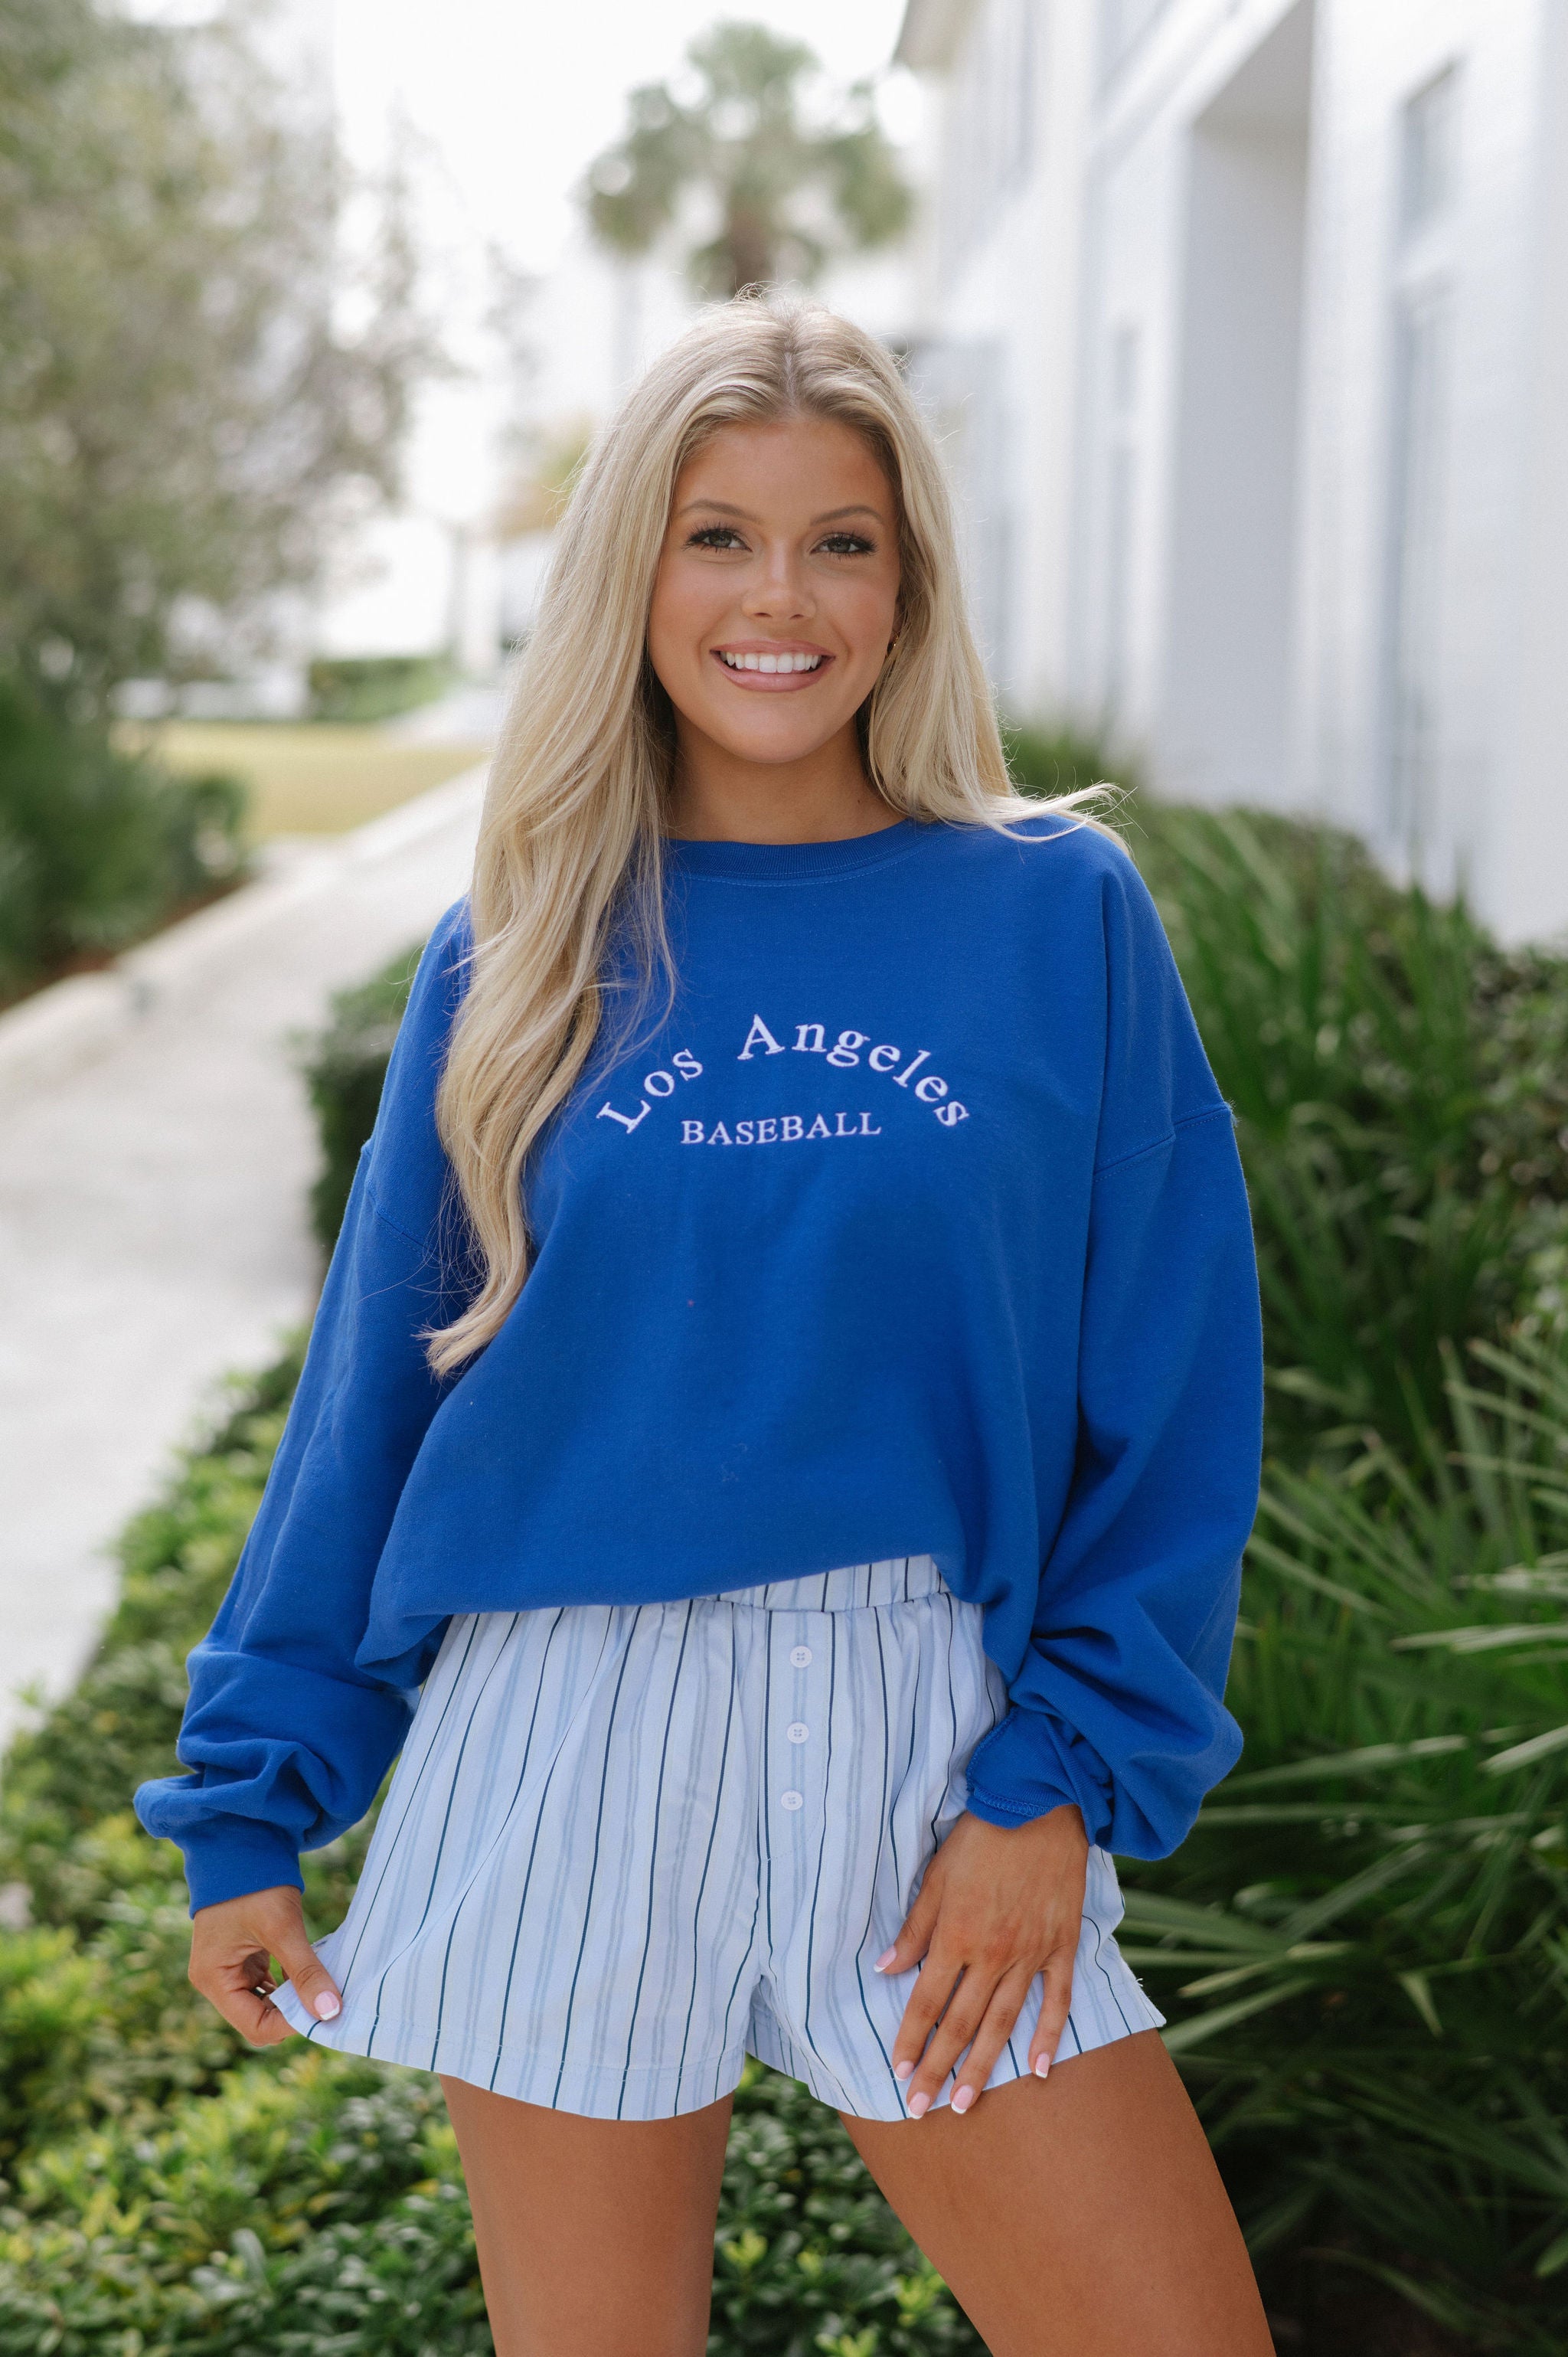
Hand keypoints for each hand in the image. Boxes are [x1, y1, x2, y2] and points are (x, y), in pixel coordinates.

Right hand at [188, 1884, 341, 2046]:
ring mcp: (228, 1969)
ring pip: (265, 2003)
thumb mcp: (282, 1927)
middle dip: (293, 2013)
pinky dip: (288, 1983)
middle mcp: (215, 1980)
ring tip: (322, 1985)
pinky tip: (310, 1972)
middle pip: (259, 2018)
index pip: (255, 2026)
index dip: (291, 2025)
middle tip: (328, 1999)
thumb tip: (330, 2012)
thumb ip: (305, 1971)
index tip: (325, 2010)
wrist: (242, 1842)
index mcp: (213, 1979)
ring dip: (293, 1998)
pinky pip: (267, 1984)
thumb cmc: (254, 1883)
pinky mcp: (241, 1958)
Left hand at [875, 1804, 1087, 2118]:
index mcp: (956, 1935)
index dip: (910, 2039)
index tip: (897, 2073)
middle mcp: (993, 1953)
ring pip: (1003, 2023)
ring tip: (966, 2103)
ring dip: (983, 2067)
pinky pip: (1057, 2000)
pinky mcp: (1062, 1945)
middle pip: (961, 2024)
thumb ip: (914, 1929)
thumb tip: (885, 1970)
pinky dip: (1049, 2036)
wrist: (1039, 1806)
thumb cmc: (981, 1837)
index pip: (926, 2001)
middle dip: (938, 2070)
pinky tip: (1040, 2069)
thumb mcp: (935, 1877)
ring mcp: (1031, 1953)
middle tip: (922, 2109)